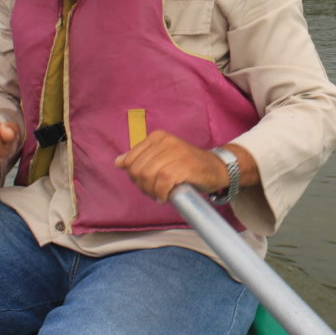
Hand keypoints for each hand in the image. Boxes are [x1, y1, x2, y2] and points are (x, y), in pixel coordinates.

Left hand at [114, 130, 228, 203]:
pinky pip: (162, 183)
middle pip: (137, 170)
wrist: (216, 168)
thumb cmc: (188, 165)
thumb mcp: (163, 156)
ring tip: (160, 194)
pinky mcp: (184, 165)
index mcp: (157, 137)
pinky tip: (166, 197)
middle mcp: (166, 141)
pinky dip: (161, 194)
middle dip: (142, 186)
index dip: (134, 176)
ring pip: (148, 176)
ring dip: (152, 191)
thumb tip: (118, 162)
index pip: (130, 160)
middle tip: (154, 192)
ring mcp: (176, 152)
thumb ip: (142, 158)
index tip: (146, 183)